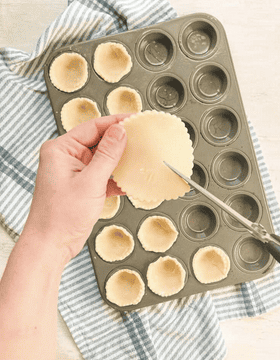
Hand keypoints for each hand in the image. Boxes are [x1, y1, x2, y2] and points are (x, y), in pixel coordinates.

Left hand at [23, 115, 129, 265]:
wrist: (51, 244)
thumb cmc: (59, 216)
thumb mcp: (90, 182)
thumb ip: (107, 155)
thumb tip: (120, 132)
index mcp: (60, 150)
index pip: (93, 127)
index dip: (116, 122)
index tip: (135, 119)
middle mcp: (66, 158)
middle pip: (100, 141)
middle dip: (121, 142)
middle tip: (143, 139)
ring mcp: (75, 172)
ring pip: (104, 158)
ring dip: (121, 161)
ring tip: (140, 158)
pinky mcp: (83, 185)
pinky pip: (105, 175)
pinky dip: (118, 178)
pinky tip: (131, 181)